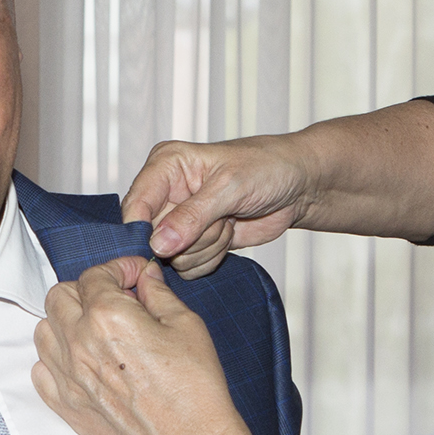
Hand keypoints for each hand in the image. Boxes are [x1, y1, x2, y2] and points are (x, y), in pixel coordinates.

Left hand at [32, 258, 260, 434]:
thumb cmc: (195, 387)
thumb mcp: (186, 326)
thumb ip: (158, 294)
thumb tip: (145, 277)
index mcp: (107, 316)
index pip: (94, 275)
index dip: (116, 269)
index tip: (133, 276)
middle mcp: (78, 343)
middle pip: (58, 297)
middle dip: (85, 290)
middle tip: (112, 299)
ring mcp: (68, 377)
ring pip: (43, 331)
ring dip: (65, 322)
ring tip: (94, 329)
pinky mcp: (67, 406)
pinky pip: (41, 372)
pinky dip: (55, 360)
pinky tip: (81, 361)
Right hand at [119, 136, 317, 277]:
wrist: (298, 186)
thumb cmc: (268, 169)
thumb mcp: (230, 187)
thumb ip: (192, 216)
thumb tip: (158, 243)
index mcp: (166, 166)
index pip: (135, 206)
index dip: (145, 232)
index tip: (167, 246)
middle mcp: (167, 192)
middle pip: (153, 238)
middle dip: (191, 238)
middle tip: (220, 218)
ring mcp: (180, 220)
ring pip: (173, 257)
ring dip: (207, 247)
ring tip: (228, 221)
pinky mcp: (195, 242)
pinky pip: (189, 268)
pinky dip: (212, 258)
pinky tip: (229, 234)